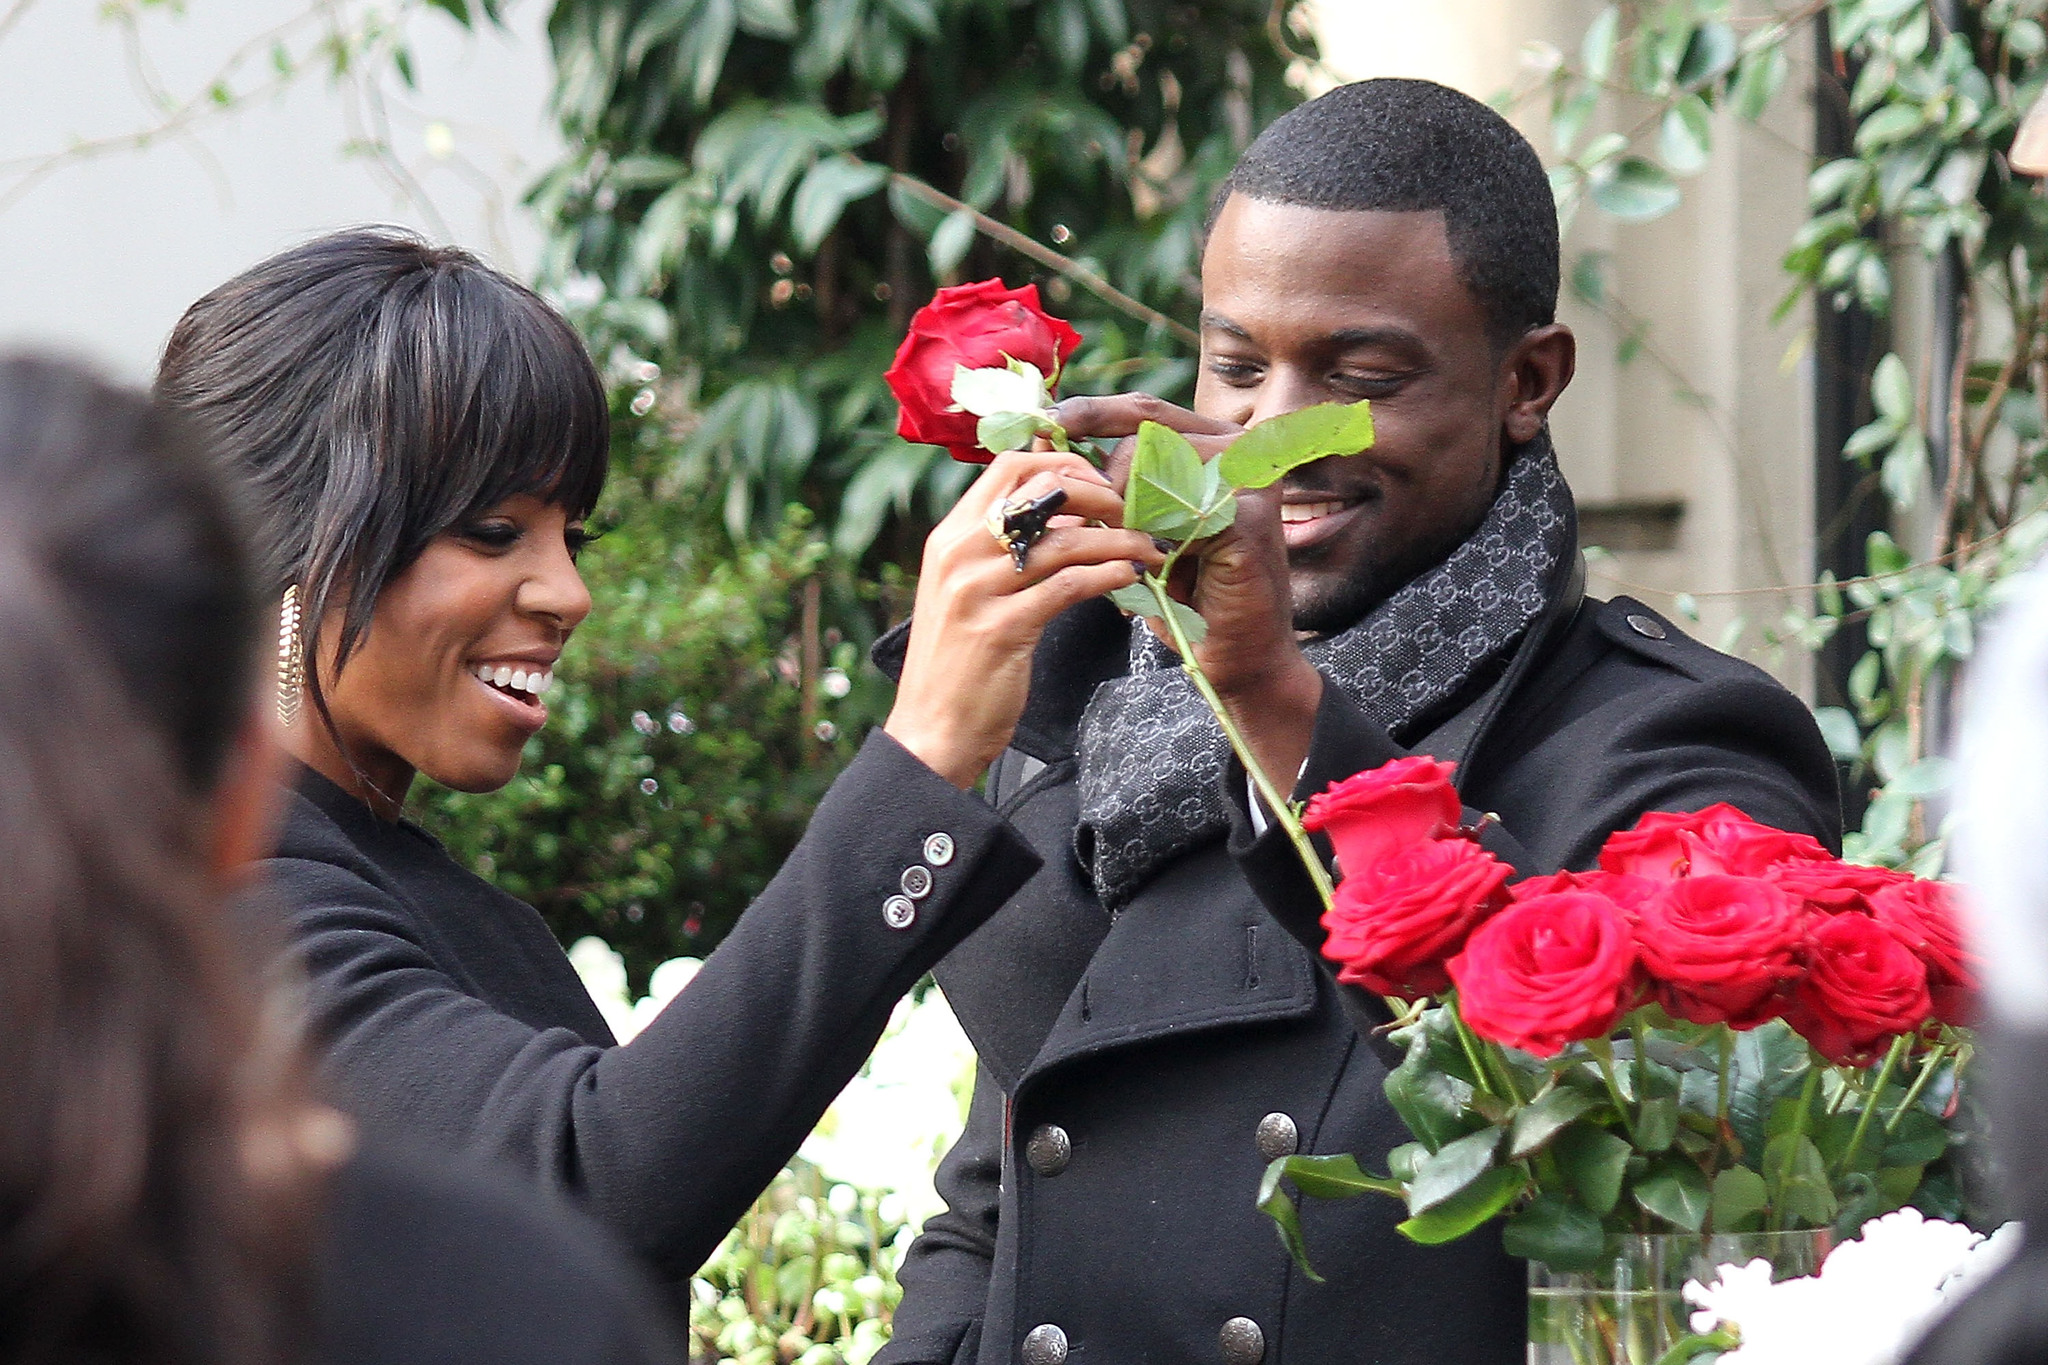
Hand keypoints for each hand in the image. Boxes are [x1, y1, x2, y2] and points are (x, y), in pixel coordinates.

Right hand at [884, 450, 1163, 787]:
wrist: (933, 729)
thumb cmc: (960, 661)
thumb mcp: (971, 591)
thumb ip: (1005, 548)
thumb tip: (1066, 509)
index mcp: (949, 537)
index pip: (1009, 466)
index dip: (1063, 462)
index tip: (1100, 482)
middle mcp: (959, 554)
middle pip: (1040, 490)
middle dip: (1098, 493)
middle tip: (1132, 513)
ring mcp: (977, 590)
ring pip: (1064, 540)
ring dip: (1118, 539)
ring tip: (1150, 548)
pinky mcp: (1002, 629)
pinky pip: (1069, 586)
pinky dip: (1108, 575)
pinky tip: (1130, 576)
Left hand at [1056, 392, 1320, 790]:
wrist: (1237, 654)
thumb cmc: (1184, 593)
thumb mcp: (1136, 527)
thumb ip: (1107, 483)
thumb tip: (1043, 440)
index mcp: (1212, 443)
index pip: (1143, 412)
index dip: (1090, 414)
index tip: (1041, 424)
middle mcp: (1237, 449)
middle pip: (1143, 431)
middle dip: (1095, 472)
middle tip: (1069, 511)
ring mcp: (1248, 479)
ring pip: (1151, 465)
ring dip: (1117, 508)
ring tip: (1116, 546)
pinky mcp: (1248, 516)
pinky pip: (1171, 510)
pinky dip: (1146, 538)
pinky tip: (1146, 563)